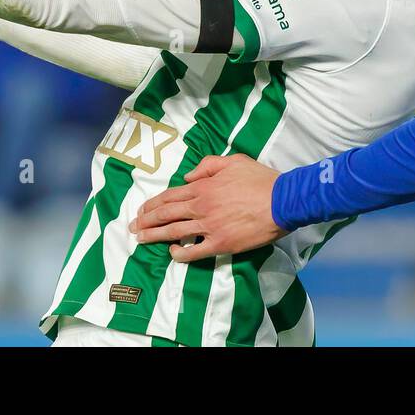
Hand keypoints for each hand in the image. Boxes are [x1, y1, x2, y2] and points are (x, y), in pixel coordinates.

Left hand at [130, 154, 286, 261]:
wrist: (281, 201)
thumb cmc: (259, 179)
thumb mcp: (233, 161)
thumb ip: (207, 166)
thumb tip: (188, 176)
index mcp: (203, 186)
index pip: (170, 196)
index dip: (152, 204)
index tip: (141, 210)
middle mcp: (201, 206)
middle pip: (165, 214)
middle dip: (145, 221)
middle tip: (133, 227)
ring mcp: (209, 227)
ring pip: (173, 232)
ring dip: (153, 236)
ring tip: (140, 240)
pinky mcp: (220, 244)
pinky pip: (193, 252)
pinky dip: (179, 253)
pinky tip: (172, 252)